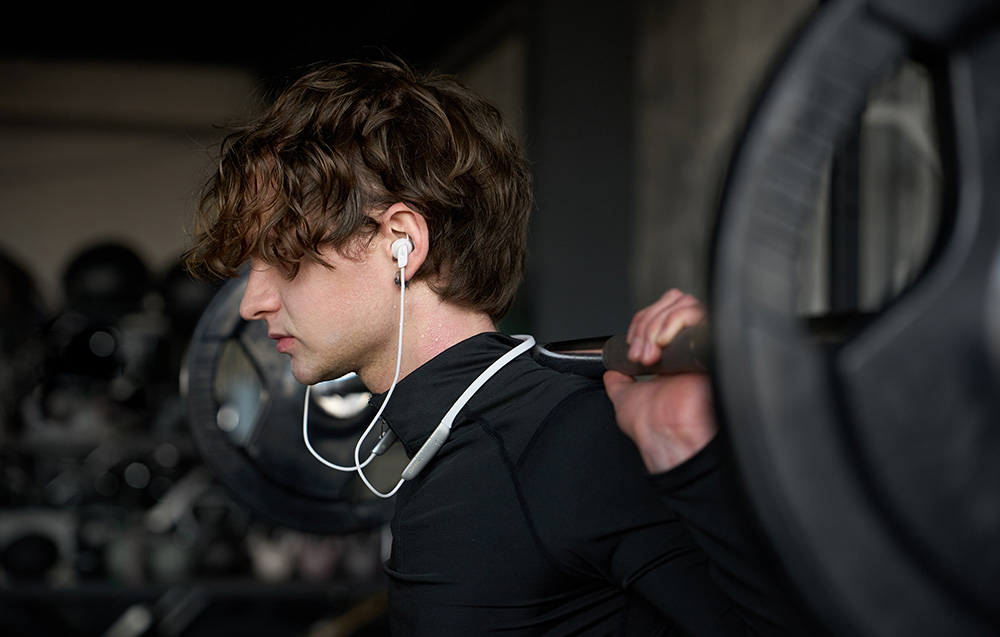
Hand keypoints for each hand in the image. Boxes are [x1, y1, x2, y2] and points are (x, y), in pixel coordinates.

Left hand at [603, 290, 715, 472]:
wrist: (665, 437)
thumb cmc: (652, 425)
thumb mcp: (625, 396)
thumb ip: (619, 379)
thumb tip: (611, 370)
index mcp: (673, 355)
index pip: (661, 313)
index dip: (642, 320)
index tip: (632, 343)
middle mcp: (689, 346)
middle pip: (672, 302)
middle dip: (647, 323)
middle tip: (640, 353)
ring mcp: (702, 343)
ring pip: (683, 304)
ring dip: (656, 326)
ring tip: (650, 355)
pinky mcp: (713, 343)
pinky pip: (699, 314)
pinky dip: (673, 322)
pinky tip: (663, 345)